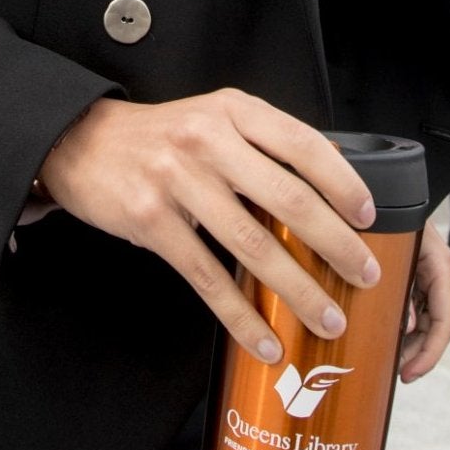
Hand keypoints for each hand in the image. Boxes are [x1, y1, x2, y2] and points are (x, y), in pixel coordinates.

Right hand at [36, 91, 380, 364]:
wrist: (81, 140)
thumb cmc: (162, 135)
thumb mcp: (214, 118)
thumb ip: (262, 144)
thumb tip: (326, 192)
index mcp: (234, 111)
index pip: (305, 145)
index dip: (343, 184)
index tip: (368, 216)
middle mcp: (209, 140)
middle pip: (288, 199)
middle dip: (335, 244)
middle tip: (365, 273)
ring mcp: (178, 180)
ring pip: (253, 245)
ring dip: (297, 288)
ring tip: (327, 315)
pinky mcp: (151, 221)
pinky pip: (207, 277)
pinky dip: (241, 315)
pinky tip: (264, 337)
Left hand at [398, 220, 449, 382]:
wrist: (384, 186)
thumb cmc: (391, 208)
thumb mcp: (399, 244)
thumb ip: (403, 283)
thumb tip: (405, 326)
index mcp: (440, 266)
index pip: (444, 323)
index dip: (429, 354)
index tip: (408, 374)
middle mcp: (436, 273)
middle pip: (433, 328)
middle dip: (415, 354)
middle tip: (391, 372)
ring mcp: (425, 274)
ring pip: (422, 322)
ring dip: (407, 344)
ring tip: (386, 361)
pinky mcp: (411, 274)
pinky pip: (411, 308)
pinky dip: (400, 327)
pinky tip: (383, 338)